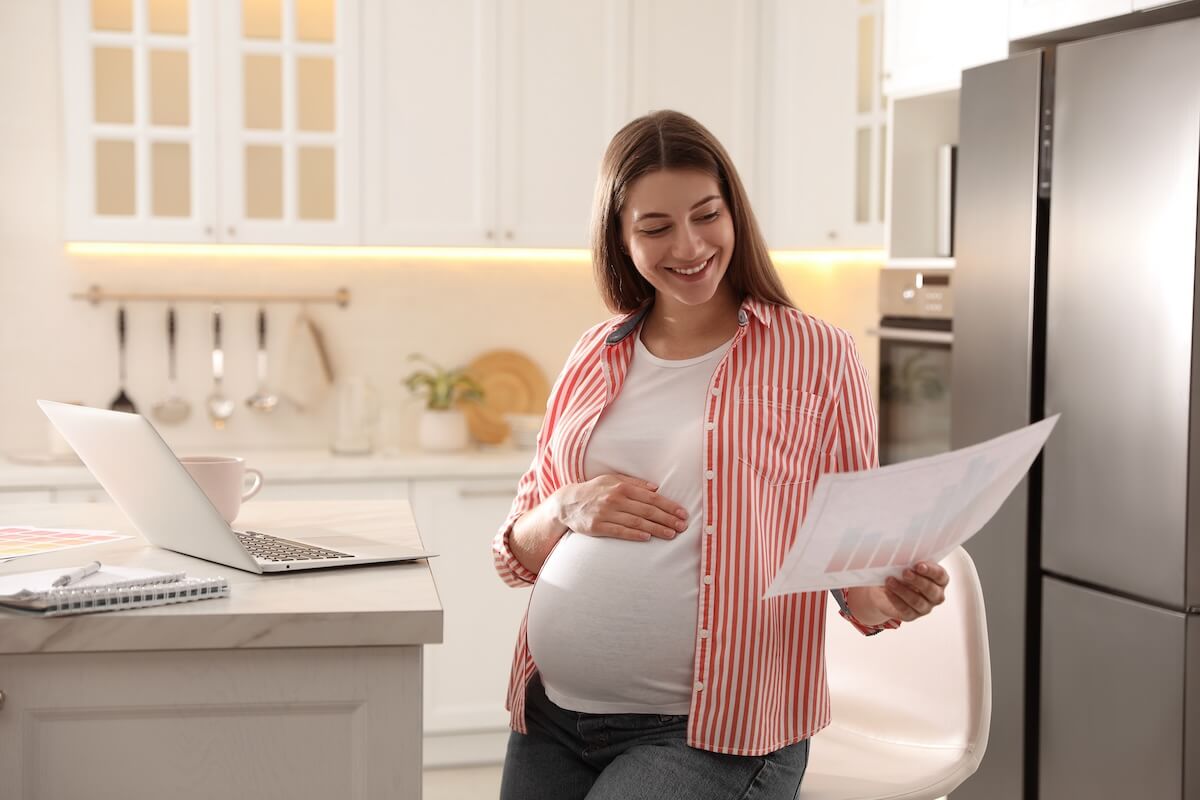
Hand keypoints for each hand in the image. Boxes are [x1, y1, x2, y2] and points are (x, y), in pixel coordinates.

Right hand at [553, 474, 687, 541]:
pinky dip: (635, 535)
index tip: (682, 513)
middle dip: (668, 519)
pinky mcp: (598, 527)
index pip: (651, 497)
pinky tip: (648, 538)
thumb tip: (656, 487)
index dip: (669, 506)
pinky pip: (620, 532)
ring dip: (656, 529)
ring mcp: (606, 513)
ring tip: (671, 534)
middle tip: (683, 526)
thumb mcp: (612, 479)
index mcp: (622, 486)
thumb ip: (634, 483)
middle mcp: (615, 499)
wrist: (567, 503)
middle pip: (647, 511)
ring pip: (637, 523)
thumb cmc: (594, 490)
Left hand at [846, 561, 949, 624]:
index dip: (931, 571)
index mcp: (939, 580)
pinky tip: (888, 591)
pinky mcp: (911, 615)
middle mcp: (935, 595)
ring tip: (890, 580)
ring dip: (903, 590)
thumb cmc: (900, 572)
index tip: (918, 565)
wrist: (885, 588)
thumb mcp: (905, 563)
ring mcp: (925, 607)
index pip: (940, 576)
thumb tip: (902, 552)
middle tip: (905, 572)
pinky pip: (906, 610)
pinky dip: (896, 599)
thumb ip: (909, 559)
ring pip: (918, 602)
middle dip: (918, 581)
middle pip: (932, 591)